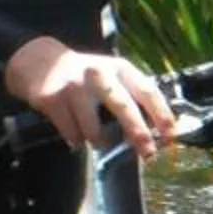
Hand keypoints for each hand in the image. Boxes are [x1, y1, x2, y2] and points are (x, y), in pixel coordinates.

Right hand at [5, 36, 177, 160]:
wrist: (40, 61)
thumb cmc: (86, 77)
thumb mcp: (111, 77)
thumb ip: (132, 98)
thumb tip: (159, 133)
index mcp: (119, 69)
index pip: (146, 90)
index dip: (161, 113)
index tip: (172, 134)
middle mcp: (98, 74)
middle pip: (123, 105)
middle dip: (138, 131)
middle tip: (148, 152)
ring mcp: (74, 87)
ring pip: (94, 130)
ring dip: (98, 141)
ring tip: (96, 138)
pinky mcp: (53, 99)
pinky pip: (72, 134)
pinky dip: (76, 139)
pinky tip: (74, 132)